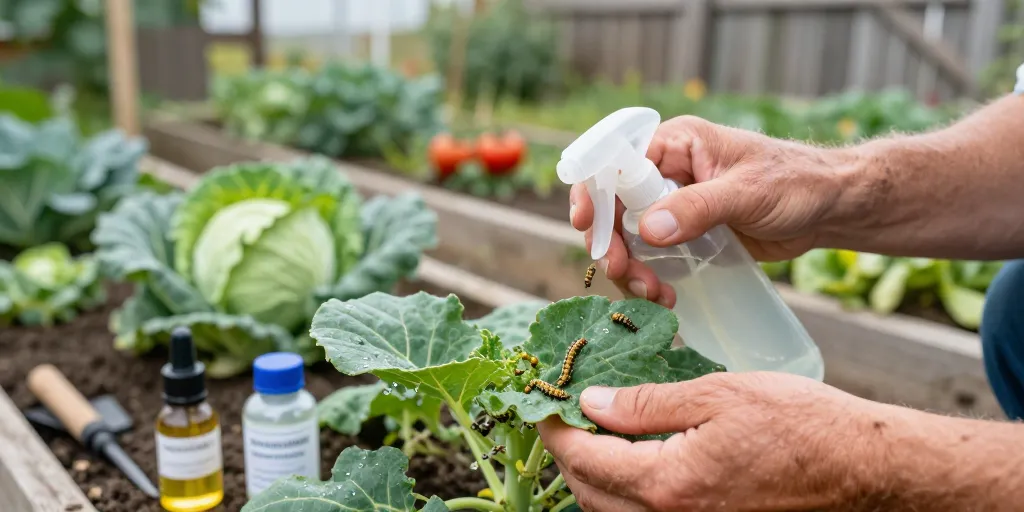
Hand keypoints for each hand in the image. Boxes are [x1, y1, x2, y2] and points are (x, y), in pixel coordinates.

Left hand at [537, 372, 899, 510]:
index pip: (584, 462)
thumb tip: (590, 404)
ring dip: (593, 479)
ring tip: (595, 436)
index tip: (544, 405)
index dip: (556, 431)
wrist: (865, 471)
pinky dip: (625, 496)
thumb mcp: (718, 395)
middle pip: (590, 495)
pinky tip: (634, 463)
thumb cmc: (802, 425)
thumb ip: (647, 403)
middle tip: (565, 418)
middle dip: (568, 456)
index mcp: (668, 485)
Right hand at [570, 116, 846, 305]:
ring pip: (627, 238)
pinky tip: (666, 298)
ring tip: (655, 295)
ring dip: (630, 270)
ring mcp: (672, 205)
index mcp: (674, 144)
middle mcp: (665, 172)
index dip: (593, 192)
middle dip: (613, 244)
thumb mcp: (748, 193)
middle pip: (613, 207)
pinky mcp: (685, 235)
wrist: (830, 209)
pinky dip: (650, 279)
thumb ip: (698, 208)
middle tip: (626, 275)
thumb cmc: (797, 184)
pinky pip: (651, 258)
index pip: (614, 162)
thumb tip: (647, 230)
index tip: (586, 225)